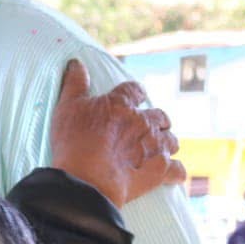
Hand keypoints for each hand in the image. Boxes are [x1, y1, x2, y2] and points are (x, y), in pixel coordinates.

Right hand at [50, 60, 185, 206]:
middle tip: (148, 128)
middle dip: (156, 120)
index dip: (135, 94)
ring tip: (159, 150)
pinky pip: (177, 170)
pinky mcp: (159, 171)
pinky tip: (172, 174)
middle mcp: (143, 122)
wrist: (85, 180)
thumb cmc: (74, 142)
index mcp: (121, 104)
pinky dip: (175, 171)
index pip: (134, 91)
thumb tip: (76, 64)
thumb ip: (74, 84)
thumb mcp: (67, 108)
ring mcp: (154, 147)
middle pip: (159, 116)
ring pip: (171, 140)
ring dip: (166, 143)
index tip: (134, 98)